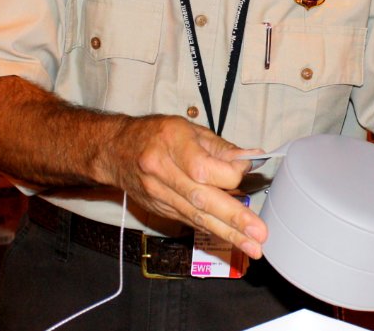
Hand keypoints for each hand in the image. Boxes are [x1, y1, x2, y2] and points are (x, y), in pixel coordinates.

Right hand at [106, 114, 266, 258]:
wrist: (115, 149)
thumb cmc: (156, 134)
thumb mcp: (188, 129)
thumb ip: (220, 147)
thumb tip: (251, 159)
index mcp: (171, 142)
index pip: (203, 168)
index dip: (230, 175)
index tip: (245, 172)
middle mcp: (161, 170)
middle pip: (200, 198)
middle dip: (232, 218)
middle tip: (258, 234)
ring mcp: (158, 193)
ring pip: (195, 216)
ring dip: (227, 233)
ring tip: (252, 246)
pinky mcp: (159, 209)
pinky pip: (189, 220)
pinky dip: (211, 229)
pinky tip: (231, 238)